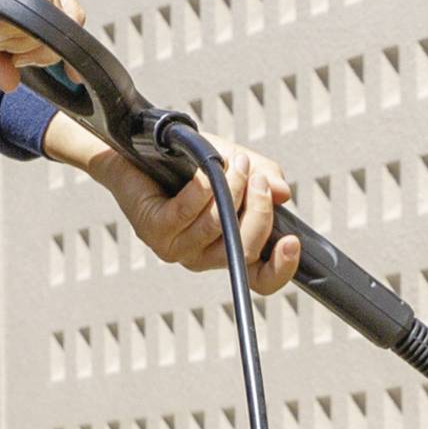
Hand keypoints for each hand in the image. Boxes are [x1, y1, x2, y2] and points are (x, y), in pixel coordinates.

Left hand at [45, 119, 301, 294]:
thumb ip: (264, 177)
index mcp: (226, 250)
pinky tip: (205, 171)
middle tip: (258, 178)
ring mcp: (177, 248)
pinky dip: (202, 189)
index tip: (293, 241)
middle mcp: (203, 257)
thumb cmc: (186, 163)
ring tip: (234, 163)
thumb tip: (282, 192)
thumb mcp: (235, 165)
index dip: (281, 268)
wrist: (135, 148)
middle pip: (245, 249)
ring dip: (232, 190)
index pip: (260, 280)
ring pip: (218, 226)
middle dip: (259, 210)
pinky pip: (188, 212)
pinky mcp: (154, 231)